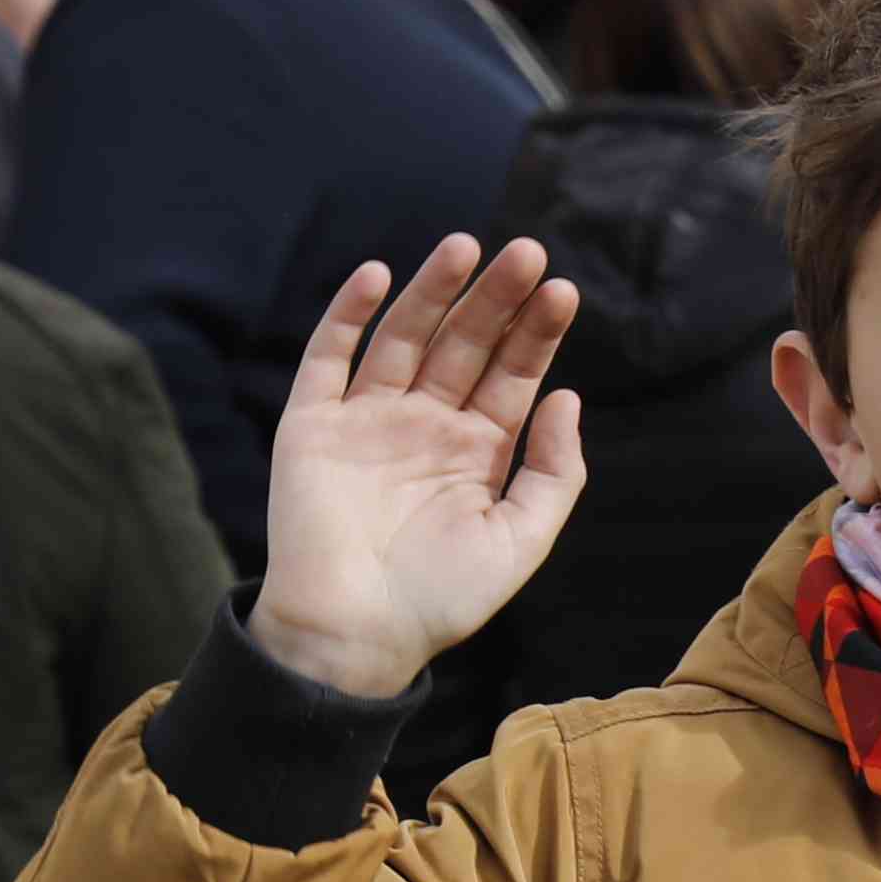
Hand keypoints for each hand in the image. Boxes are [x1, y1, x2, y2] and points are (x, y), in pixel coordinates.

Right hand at [247, 240, 590, 701]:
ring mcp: (367, 420)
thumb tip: (567, 397)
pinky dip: (348, 314)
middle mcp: (424, 426)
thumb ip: (553, 472)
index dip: (536, 333)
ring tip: (466, 247)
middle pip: (465, 345)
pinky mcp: (312, 424)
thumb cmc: (441, 598)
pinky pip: (329, 358)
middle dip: (496, 300)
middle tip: (528, 253)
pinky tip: (378, 275)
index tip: (562, 291)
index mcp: (476, 451)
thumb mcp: (520, 539)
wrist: (355, 634)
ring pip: (404, 338)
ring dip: (433, 291)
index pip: (512, 375)